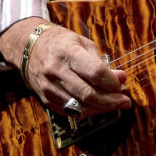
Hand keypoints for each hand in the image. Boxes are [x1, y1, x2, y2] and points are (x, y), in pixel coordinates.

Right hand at [0, 18, 131, 117]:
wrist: (30, 48)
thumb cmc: (61, 43)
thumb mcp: (83, 44)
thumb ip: (102, 62)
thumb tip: (121, 78)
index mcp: (68, 53)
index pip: (95, 72)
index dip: (112, 82)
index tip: (122, 84)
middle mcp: (56, 71)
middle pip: (88, 94)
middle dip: (111, 101)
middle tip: (125, 101)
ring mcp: (49, 87)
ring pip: (80, 108)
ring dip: (101, 109)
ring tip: (114, 104)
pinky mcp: (46, 99)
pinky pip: (70, 112)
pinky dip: (87, 112)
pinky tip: (97, 106)